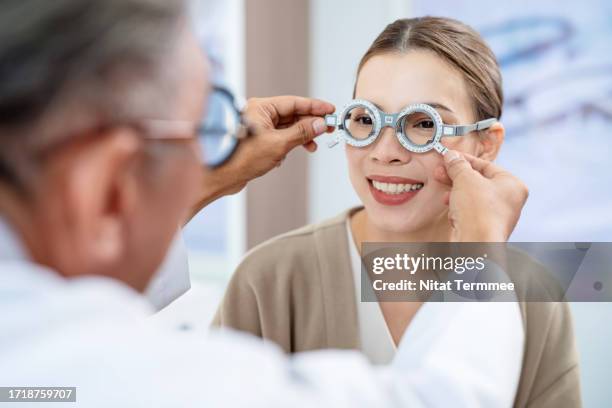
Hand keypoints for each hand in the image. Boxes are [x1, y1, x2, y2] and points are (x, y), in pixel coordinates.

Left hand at [187, 96, 333, 220]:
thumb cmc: (242, 158)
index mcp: (261, 107)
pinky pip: (279, 139)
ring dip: (300, 137)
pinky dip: (288, 145)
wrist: (221, 176)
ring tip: (312, 146)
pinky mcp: (257, 142)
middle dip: (310, 123)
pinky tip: (288, 155)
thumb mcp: (278, 144)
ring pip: (287, 128)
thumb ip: (302, 132)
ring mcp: (258, 128)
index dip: (314, 106)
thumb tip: (320, 124)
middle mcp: (259, 114)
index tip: (330, 110)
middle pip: (292, 114)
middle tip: (328, 128)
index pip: (294, 102)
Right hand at [434, 150, 528, 241]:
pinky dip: (459, 208)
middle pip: (478, 181)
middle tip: (441, 171)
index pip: (486, 165)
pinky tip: (451, 208)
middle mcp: (508, 200)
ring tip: (444, 190)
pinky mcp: (484, 227)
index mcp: (512, 185)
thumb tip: (452, 156)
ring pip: (472, 196)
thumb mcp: (465, 179)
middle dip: (457, 176)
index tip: (450, 157)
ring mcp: (497, 215)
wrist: (476, 244)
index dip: (465, 160)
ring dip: (456, 192)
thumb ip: (458, 165)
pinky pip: (470, 211)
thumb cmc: (479, 211)